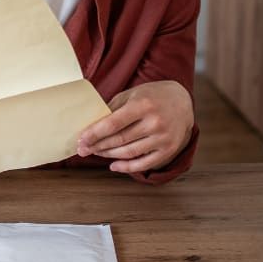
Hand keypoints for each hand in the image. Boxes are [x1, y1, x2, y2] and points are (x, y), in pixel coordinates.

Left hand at [76, 80, 194, 172]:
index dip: (94, 134)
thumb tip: (90, 126)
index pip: (112, 124)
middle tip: (82, 150)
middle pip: (119, 140)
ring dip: (109, 155)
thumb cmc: (151, 96)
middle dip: (97, 146)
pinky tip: (113, 165)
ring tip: (96, 153)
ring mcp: (164, 137)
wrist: (182, 100)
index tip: (81, 140)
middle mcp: (155, 122)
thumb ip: (112, 109)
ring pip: (129, 152)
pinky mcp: (169, 149)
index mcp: (143, 105)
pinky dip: (127, 167)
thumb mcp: (131, 94)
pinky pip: (145, 163)